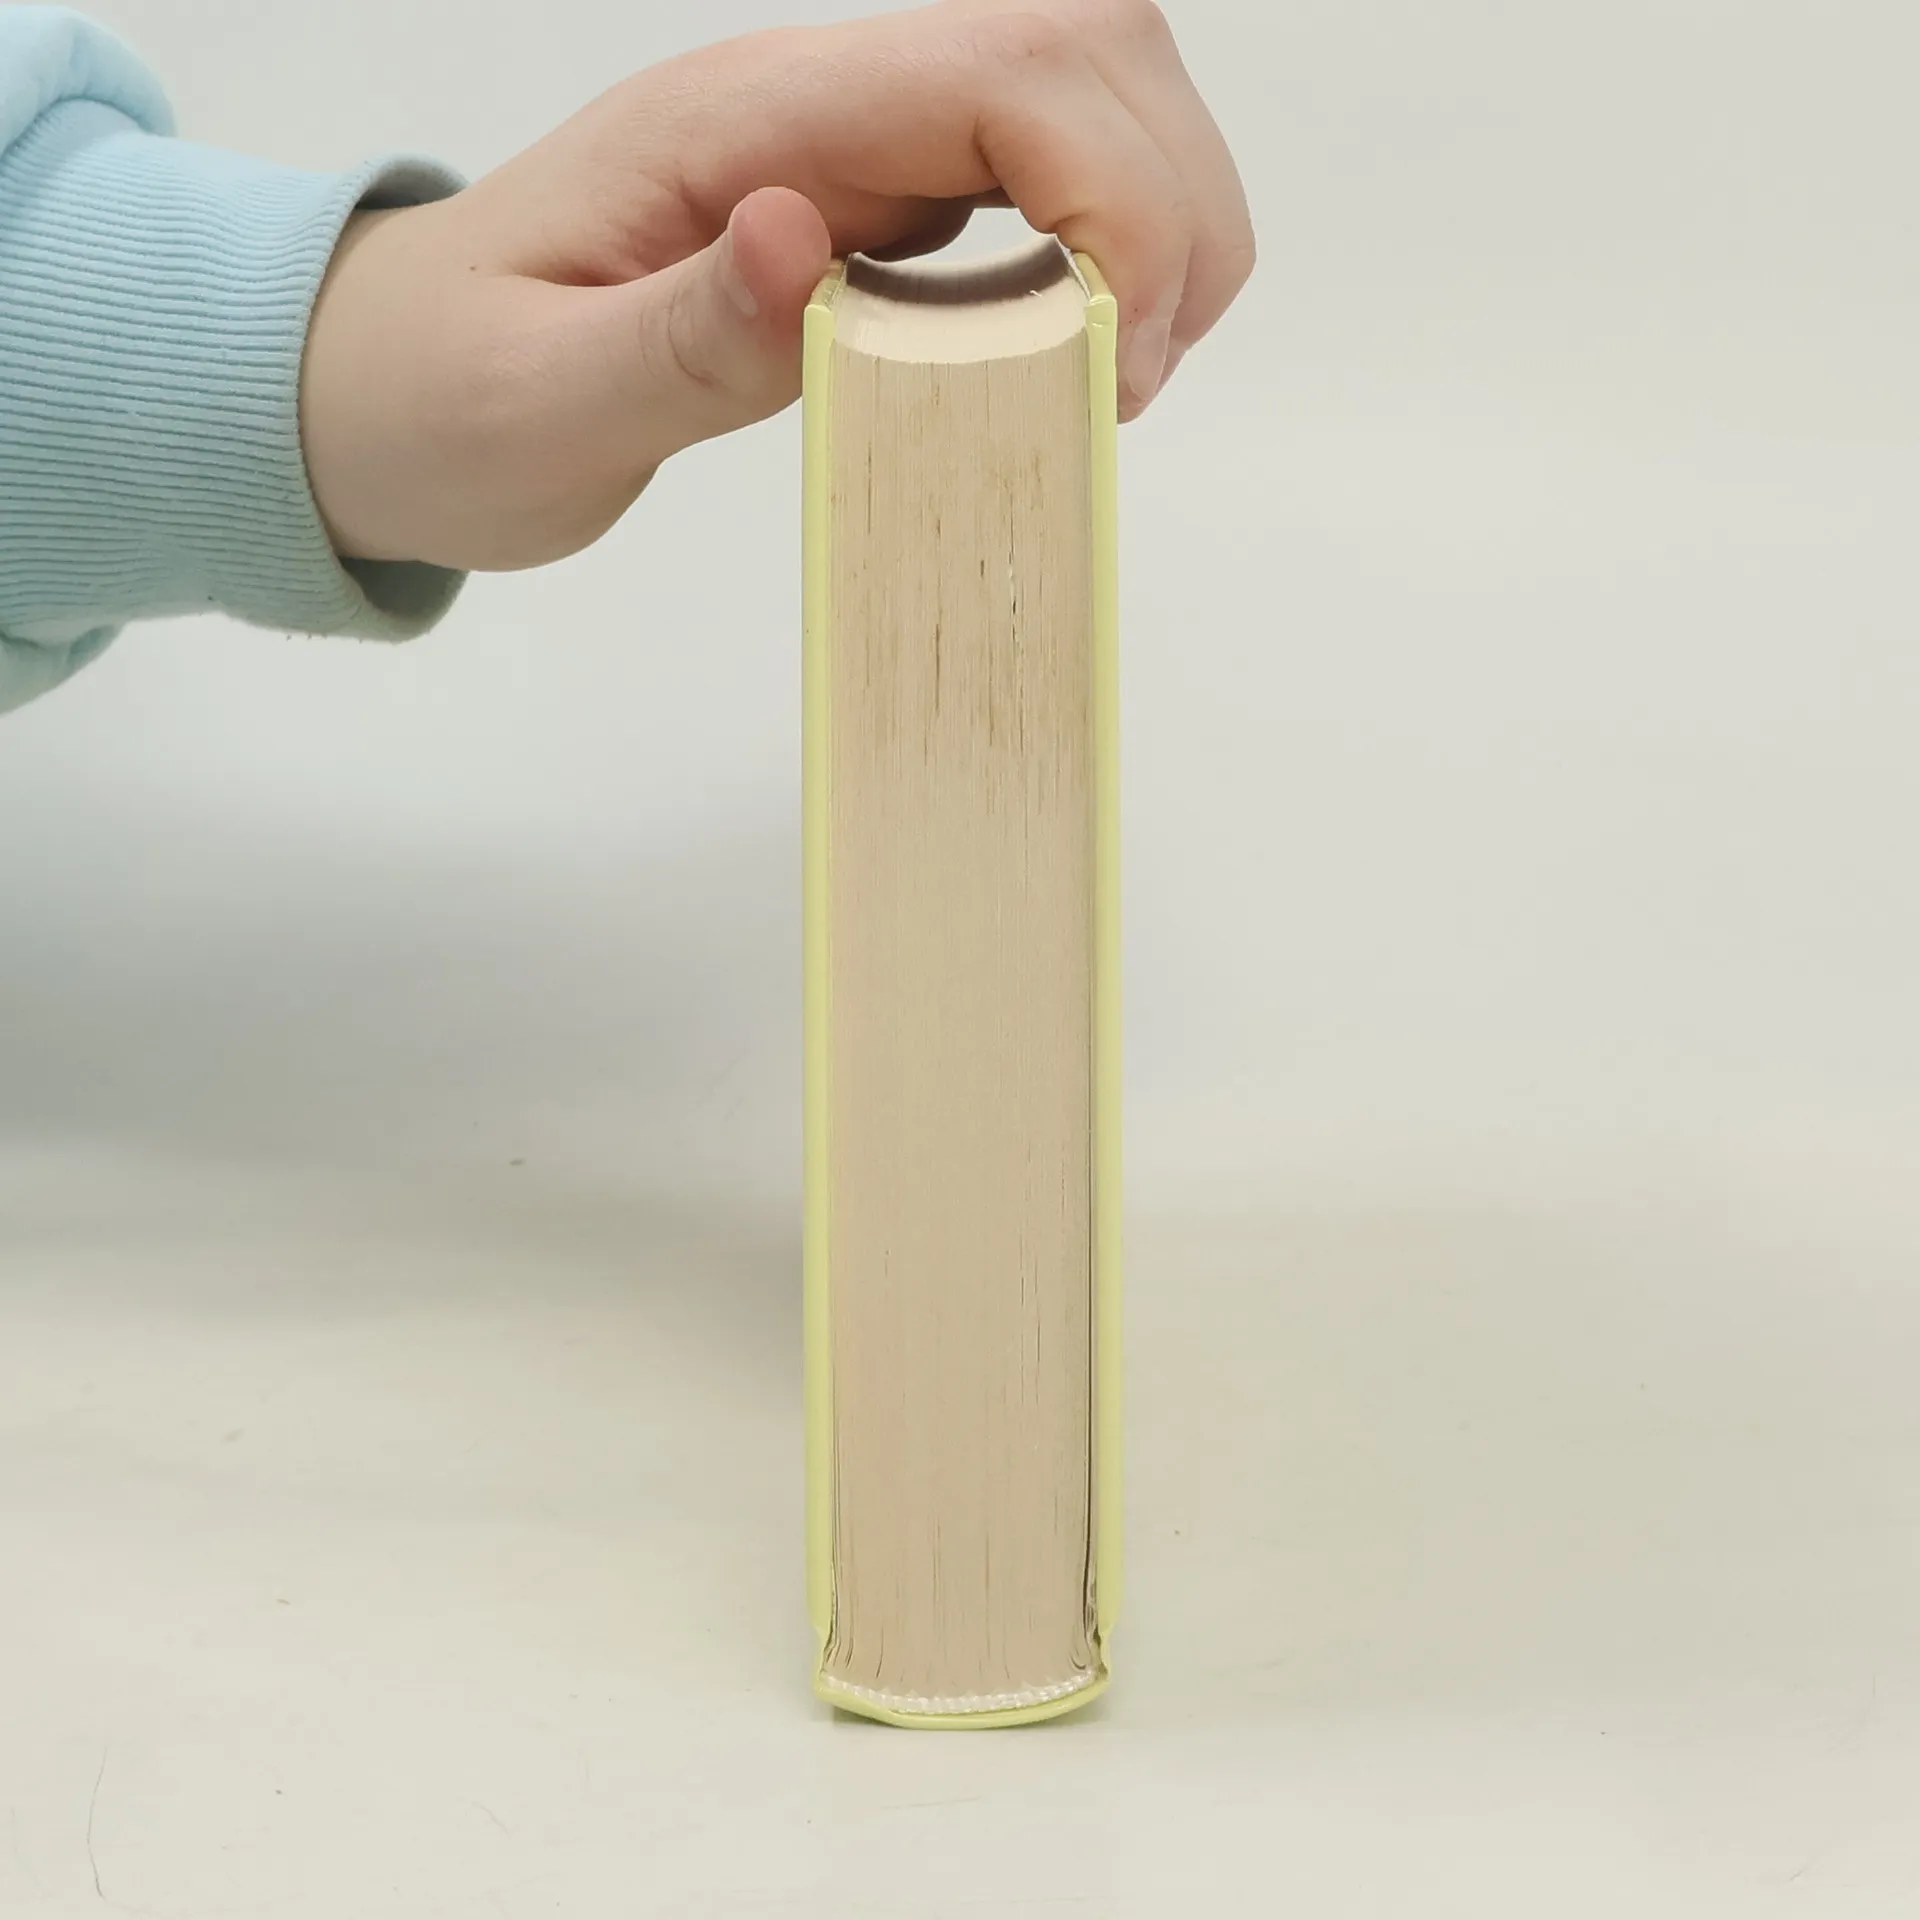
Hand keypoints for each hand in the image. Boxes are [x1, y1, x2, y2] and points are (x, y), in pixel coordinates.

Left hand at [301, 0, 1254, 571]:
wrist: (386, 391)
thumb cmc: (441, 400)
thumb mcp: (534, 404)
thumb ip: (676, 337)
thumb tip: (805, 240)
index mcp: (742, 124)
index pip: (1003, 68)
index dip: (1115, 188)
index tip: (1119, 351)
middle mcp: (817, 107)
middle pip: (1087, 46)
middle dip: (1169, 200)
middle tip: (1136, 377)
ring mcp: (851, 149)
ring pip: (1087, 98)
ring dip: (1156, 222)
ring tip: (1122, 373)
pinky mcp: (869, 207)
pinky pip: (1037, 181)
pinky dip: (1102, 257)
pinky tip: (1075, 353)